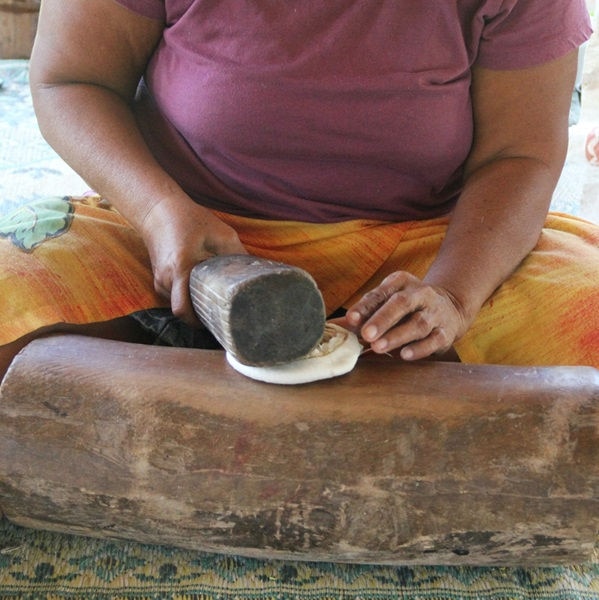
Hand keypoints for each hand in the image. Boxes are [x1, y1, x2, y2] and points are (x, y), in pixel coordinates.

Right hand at [141, 197, 246, 323]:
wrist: (157, 209)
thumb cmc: (190, 219)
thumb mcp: (220, 233)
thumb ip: (237, 254)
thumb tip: (255, 274)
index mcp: (180, 268)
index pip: (183, 310)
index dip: (200, 322)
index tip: (218, 322)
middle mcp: (166, 279)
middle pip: (183, 312)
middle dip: (201, 317)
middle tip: (223, 315)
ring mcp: (159, 281)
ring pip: (179, 306)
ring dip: (194, 306)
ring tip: (214, 301)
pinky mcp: (159, 280)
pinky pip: (175, 297)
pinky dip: (188, 297)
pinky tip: (202, 290)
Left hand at [344, 271, 468, 360]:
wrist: (450, 307)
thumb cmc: (408, 307)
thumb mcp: (387, 302)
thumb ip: (363, 314)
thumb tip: (332, 327)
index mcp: (401, 283)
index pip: (381, 293)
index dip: (365, 306)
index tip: (351, 318)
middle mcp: (420, 294)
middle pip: (401, 304)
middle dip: (382, 319)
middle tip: (366, 334)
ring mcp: (435, 313)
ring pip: (417, 324)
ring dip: (397, 336)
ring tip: (379, 347)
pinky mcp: (446, 332)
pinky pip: (434, 340)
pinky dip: (420, 348)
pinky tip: (405, 355)